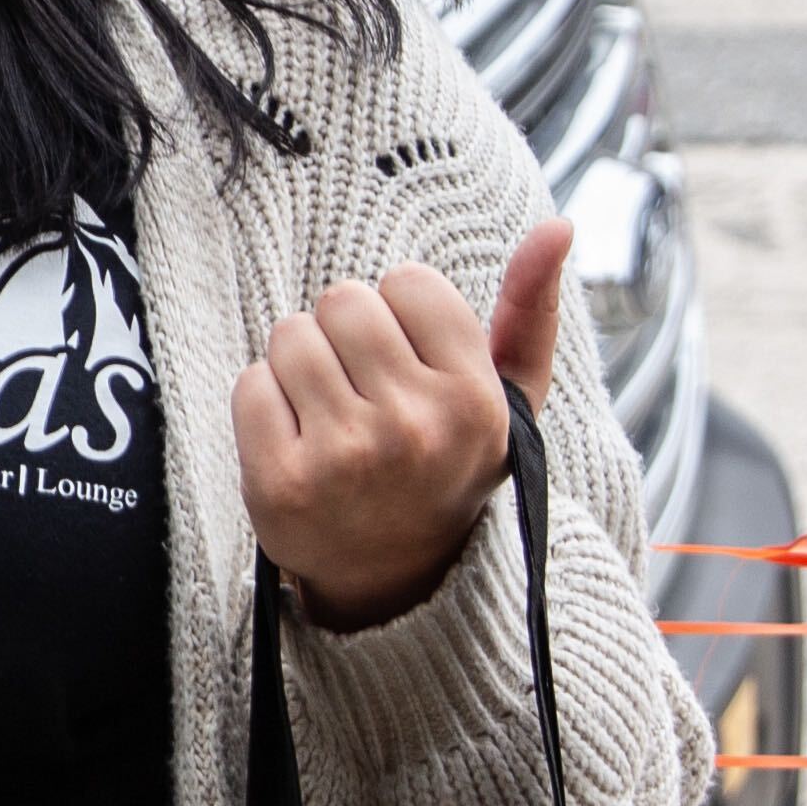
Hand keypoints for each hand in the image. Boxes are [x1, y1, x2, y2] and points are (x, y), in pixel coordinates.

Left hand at [237, 218, 570, 628]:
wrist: (398, 579)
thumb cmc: (449, 466)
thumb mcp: (506, 398)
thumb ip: (531, 310)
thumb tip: (558, 226)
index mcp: (474, 400)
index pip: (408, 282)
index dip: (401, 316)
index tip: (410, 363)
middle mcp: (413, 428)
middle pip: (341, 300)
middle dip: (345, 335)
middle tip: (364, 389)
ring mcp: (343, 457)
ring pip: (289, 335)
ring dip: (301, 366)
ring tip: (332, 413)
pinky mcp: (279, 483)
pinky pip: (248, 384)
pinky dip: (264, 405)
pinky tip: (297, 441)